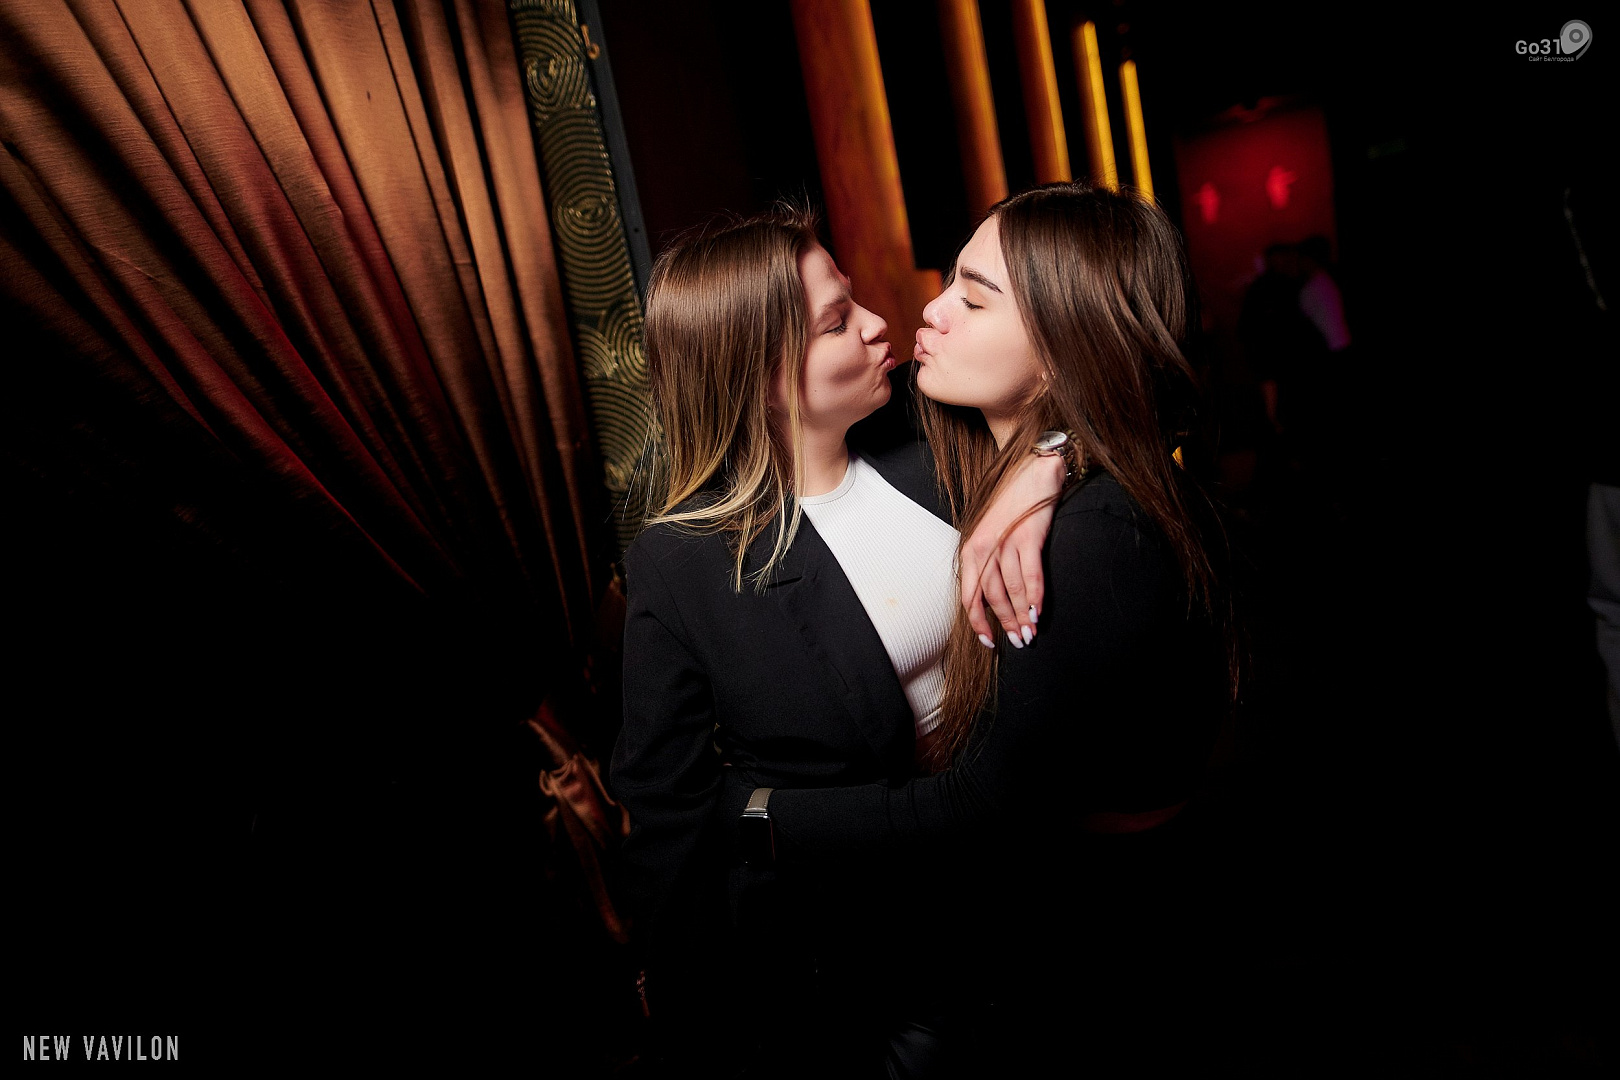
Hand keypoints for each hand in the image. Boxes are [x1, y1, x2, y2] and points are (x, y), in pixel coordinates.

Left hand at [959, 452, 1064, 648]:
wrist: (1031, 471)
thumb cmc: (1011, 506)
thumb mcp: (988, 534)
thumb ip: (987, 563)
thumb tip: (994, 600)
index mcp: (970, 550)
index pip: (969, 595)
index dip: (978, 622)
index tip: (989, 640)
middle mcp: (983, 548)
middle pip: (992, 597)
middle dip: (1006, 623)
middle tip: (1019, 640)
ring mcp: (1005, 542)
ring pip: (1012, 591)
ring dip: (1022, 616)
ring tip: (1031, 632)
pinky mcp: (1028, 537)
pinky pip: (1031, 576)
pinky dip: (1035, 597)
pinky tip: (1038, 611)